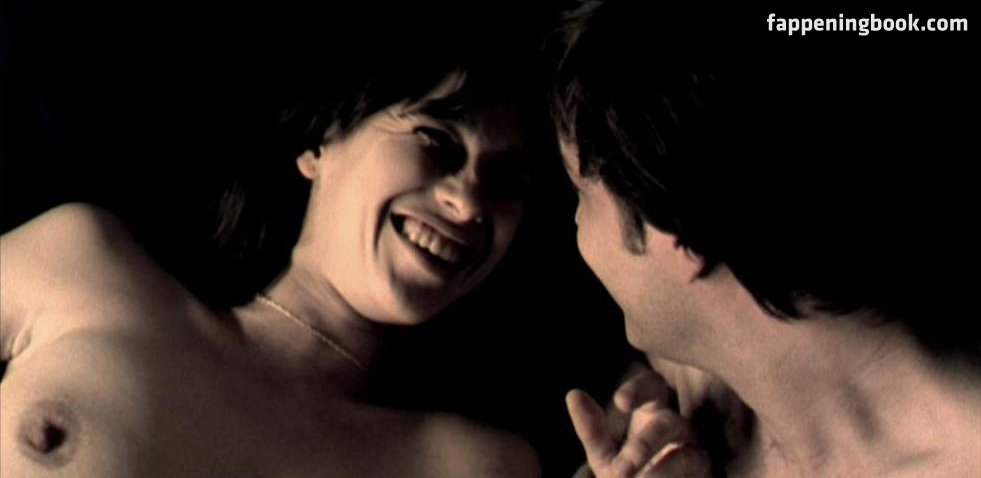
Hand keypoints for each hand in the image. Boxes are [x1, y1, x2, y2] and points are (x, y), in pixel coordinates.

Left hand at [567, 368, 710, 477]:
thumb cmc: (629, 474)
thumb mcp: (605, 457)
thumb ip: (592, 430)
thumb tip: (573, 394)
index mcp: (655, 411)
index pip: (654, 386)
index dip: (640, 389)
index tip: (620, 402)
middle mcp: (681, 429)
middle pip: (670, 423)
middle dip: (646, 443)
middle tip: (622, 467)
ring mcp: (698, 455)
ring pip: (690, 456)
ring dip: (663, 472)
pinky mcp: (709, 476)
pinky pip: (701, 477)